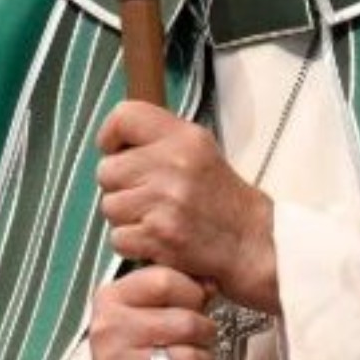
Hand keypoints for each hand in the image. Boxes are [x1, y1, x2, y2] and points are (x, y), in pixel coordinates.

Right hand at [83, 265, 214, 359]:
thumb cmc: (136, 348)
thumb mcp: (147, 309)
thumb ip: (177, 290)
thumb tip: (210, 283)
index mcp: (112, 297)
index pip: (165, 280)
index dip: (192, 292)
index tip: (197, 302)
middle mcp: (109, 327)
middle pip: (186, 322)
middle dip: (206, 332)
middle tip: (204, 338)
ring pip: (191, 358)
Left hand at [95, 101, 278, 313]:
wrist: (252, 243)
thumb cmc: (220, 197)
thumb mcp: (199, 151)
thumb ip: (159, 140)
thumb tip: (112, 143)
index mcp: (184, 137)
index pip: (125, 115)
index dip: (111, 135)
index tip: (117, 152)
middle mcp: (174, 163)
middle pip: (107, 170)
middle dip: (120, 187)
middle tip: (147, 196)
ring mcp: (166, 201)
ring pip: (109, 206)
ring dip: (126, 218)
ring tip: (156, 218)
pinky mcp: (159, 235)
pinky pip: (118, 238)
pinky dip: (133, 244)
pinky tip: (158, 240)